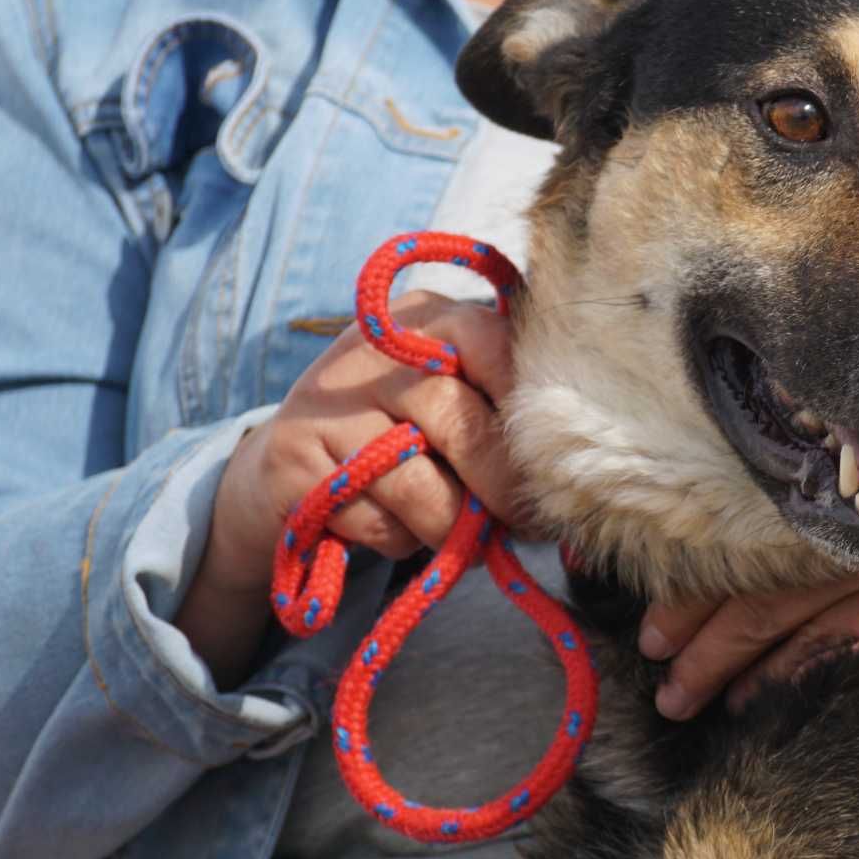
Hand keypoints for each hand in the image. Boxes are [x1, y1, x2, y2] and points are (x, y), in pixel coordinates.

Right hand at [178, 291, 521, 685]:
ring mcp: (324, 402)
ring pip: (420, 486)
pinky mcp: (292, 460)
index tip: (558, 453)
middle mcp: (371, 349)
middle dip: (504, 487)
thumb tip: (573, 478)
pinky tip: (393, 526)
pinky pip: (377, 520)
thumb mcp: (454, 406)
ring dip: (453, 527)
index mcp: (426, 318)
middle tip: (531, 524)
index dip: (530, 406)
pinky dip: (400, 540)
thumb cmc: (401, 436)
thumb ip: (503, 418)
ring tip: (460, 532)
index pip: (493, 344)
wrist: (285, 469)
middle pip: (461, 422)